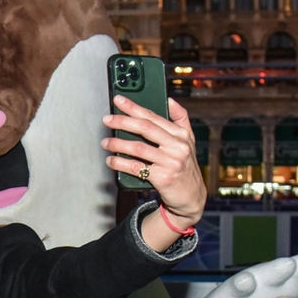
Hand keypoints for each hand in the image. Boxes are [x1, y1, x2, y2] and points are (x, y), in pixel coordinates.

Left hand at [102, 95, 206, 229]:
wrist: (191, 197)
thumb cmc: (185, 167)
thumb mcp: (189, 142)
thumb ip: (181, 120)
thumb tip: (170, 100)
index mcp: (181, 135)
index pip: (153, 117)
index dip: (134, 107)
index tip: (119, 100)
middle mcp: (177, 146)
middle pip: (145, 129)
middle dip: (122, 122)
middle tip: (107, 120)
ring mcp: (170, 162)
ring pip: (138, 148)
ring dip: (118, 144)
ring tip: (106, 142)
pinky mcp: (163, 177)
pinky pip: (137, 167)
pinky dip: (121, 163)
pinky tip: (111, 161)